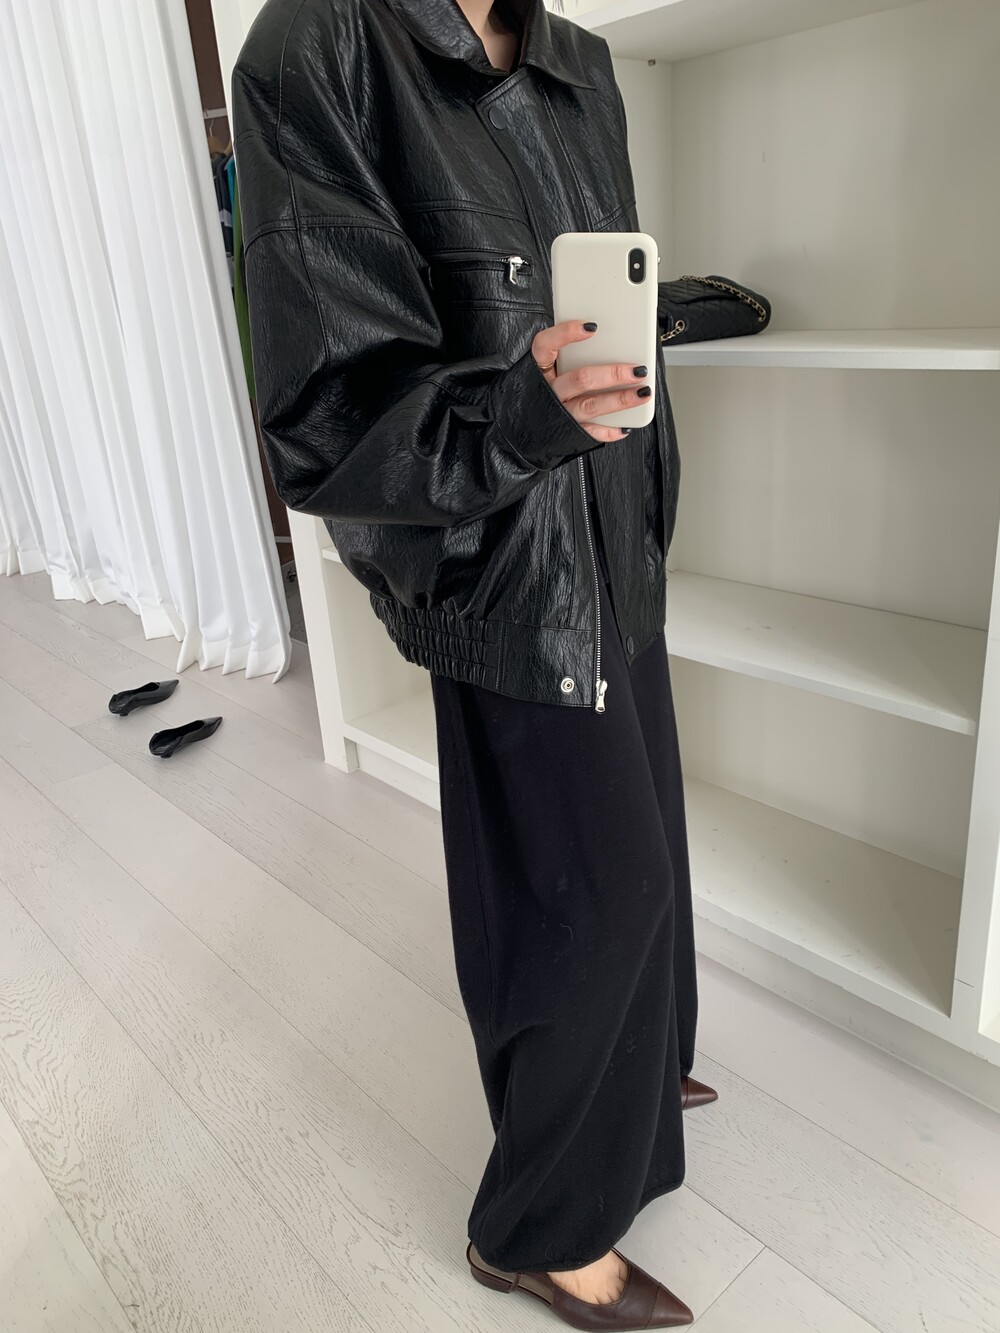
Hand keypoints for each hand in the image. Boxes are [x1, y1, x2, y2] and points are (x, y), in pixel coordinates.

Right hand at [531, 320, 649, 440]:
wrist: (522, 431)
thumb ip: (567, 355)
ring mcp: (559, 413)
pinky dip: (609, 430)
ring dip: (620, 400)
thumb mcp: (546, 370)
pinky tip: (626, 425)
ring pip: (590, 406)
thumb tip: (605, 338)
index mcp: (539, 370)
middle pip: (580, 379)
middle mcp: (548, 392)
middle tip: (637, 370)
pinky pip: (591, 432)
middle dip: (612, 374)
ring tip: (643, 393)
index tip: (592, 327)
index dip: (565, 334)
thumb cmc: (540, 392)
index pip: (545, 345)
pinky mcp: (568, 433)